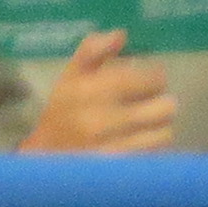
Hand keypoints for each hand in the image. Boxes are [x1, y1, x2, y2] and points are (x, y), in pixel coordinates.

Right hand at [20, 27, 175, 149]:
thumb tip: (120, 36)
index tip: (147, 84)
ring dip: (158, 128)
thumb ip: (93, 49)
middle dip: (159, 104)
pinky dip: (150, 148)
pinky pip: (152, 155)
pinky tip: (137, 144)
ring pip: (163, 133)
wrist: (42, 159)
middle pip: (165, 106)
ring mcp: (110, 149)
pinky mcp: (115, 170)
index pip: (153, 80)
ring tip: (144, 127)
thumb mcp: (72, 75)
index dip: (155, 80)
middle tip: (148, 106)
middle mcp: (103, 121)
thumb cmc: (62, 111)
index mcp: (94, 91)